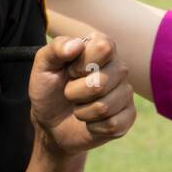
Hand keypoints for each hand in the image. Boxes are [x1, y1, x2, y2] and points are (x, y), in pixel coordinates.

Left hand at [29, 34, 134, 156]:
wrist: (50, 121)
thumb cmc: (48, 87)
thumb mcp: (44, 65)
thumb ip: (56, 49)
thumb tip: (77, 44)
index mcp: (101, 47)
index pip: (103, 48)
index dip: (81, 64)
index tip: (70, 71)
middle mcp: (118, 67)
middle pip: (101, 83)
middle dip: (74, 93)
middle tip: (70, 92)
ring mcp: (125, 92)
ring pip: (104, 107)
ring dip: (81, 111)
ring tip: (78, 106)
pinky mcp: (128, 116)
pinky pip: (113, 125)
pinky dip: (92, 127)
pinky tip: (89, 121)